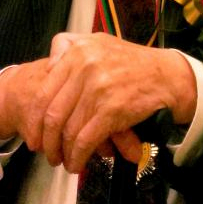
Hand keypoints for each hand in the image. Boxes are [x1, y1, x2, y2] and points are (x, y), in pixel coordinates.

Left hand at [4, 32, 195, 173]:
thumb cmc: (132, 62)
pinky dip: (78, 156)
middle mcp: (86, 65)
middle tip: (47, 151)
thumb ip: (72, 46)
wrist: (166, 75)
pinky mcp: (111, 109)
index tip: (35, 132)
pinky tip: (77, 162)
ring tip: (64, 159)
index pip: (44, 91)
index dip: (34, 118)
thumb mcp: (100, 41)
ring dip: (63, 151)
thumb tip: (49, 65)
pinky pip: (84, 140)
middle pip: (52, 113)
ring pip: (67, 130)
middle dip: (47, 140)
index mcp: (80, 50)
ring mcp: (98, 87)